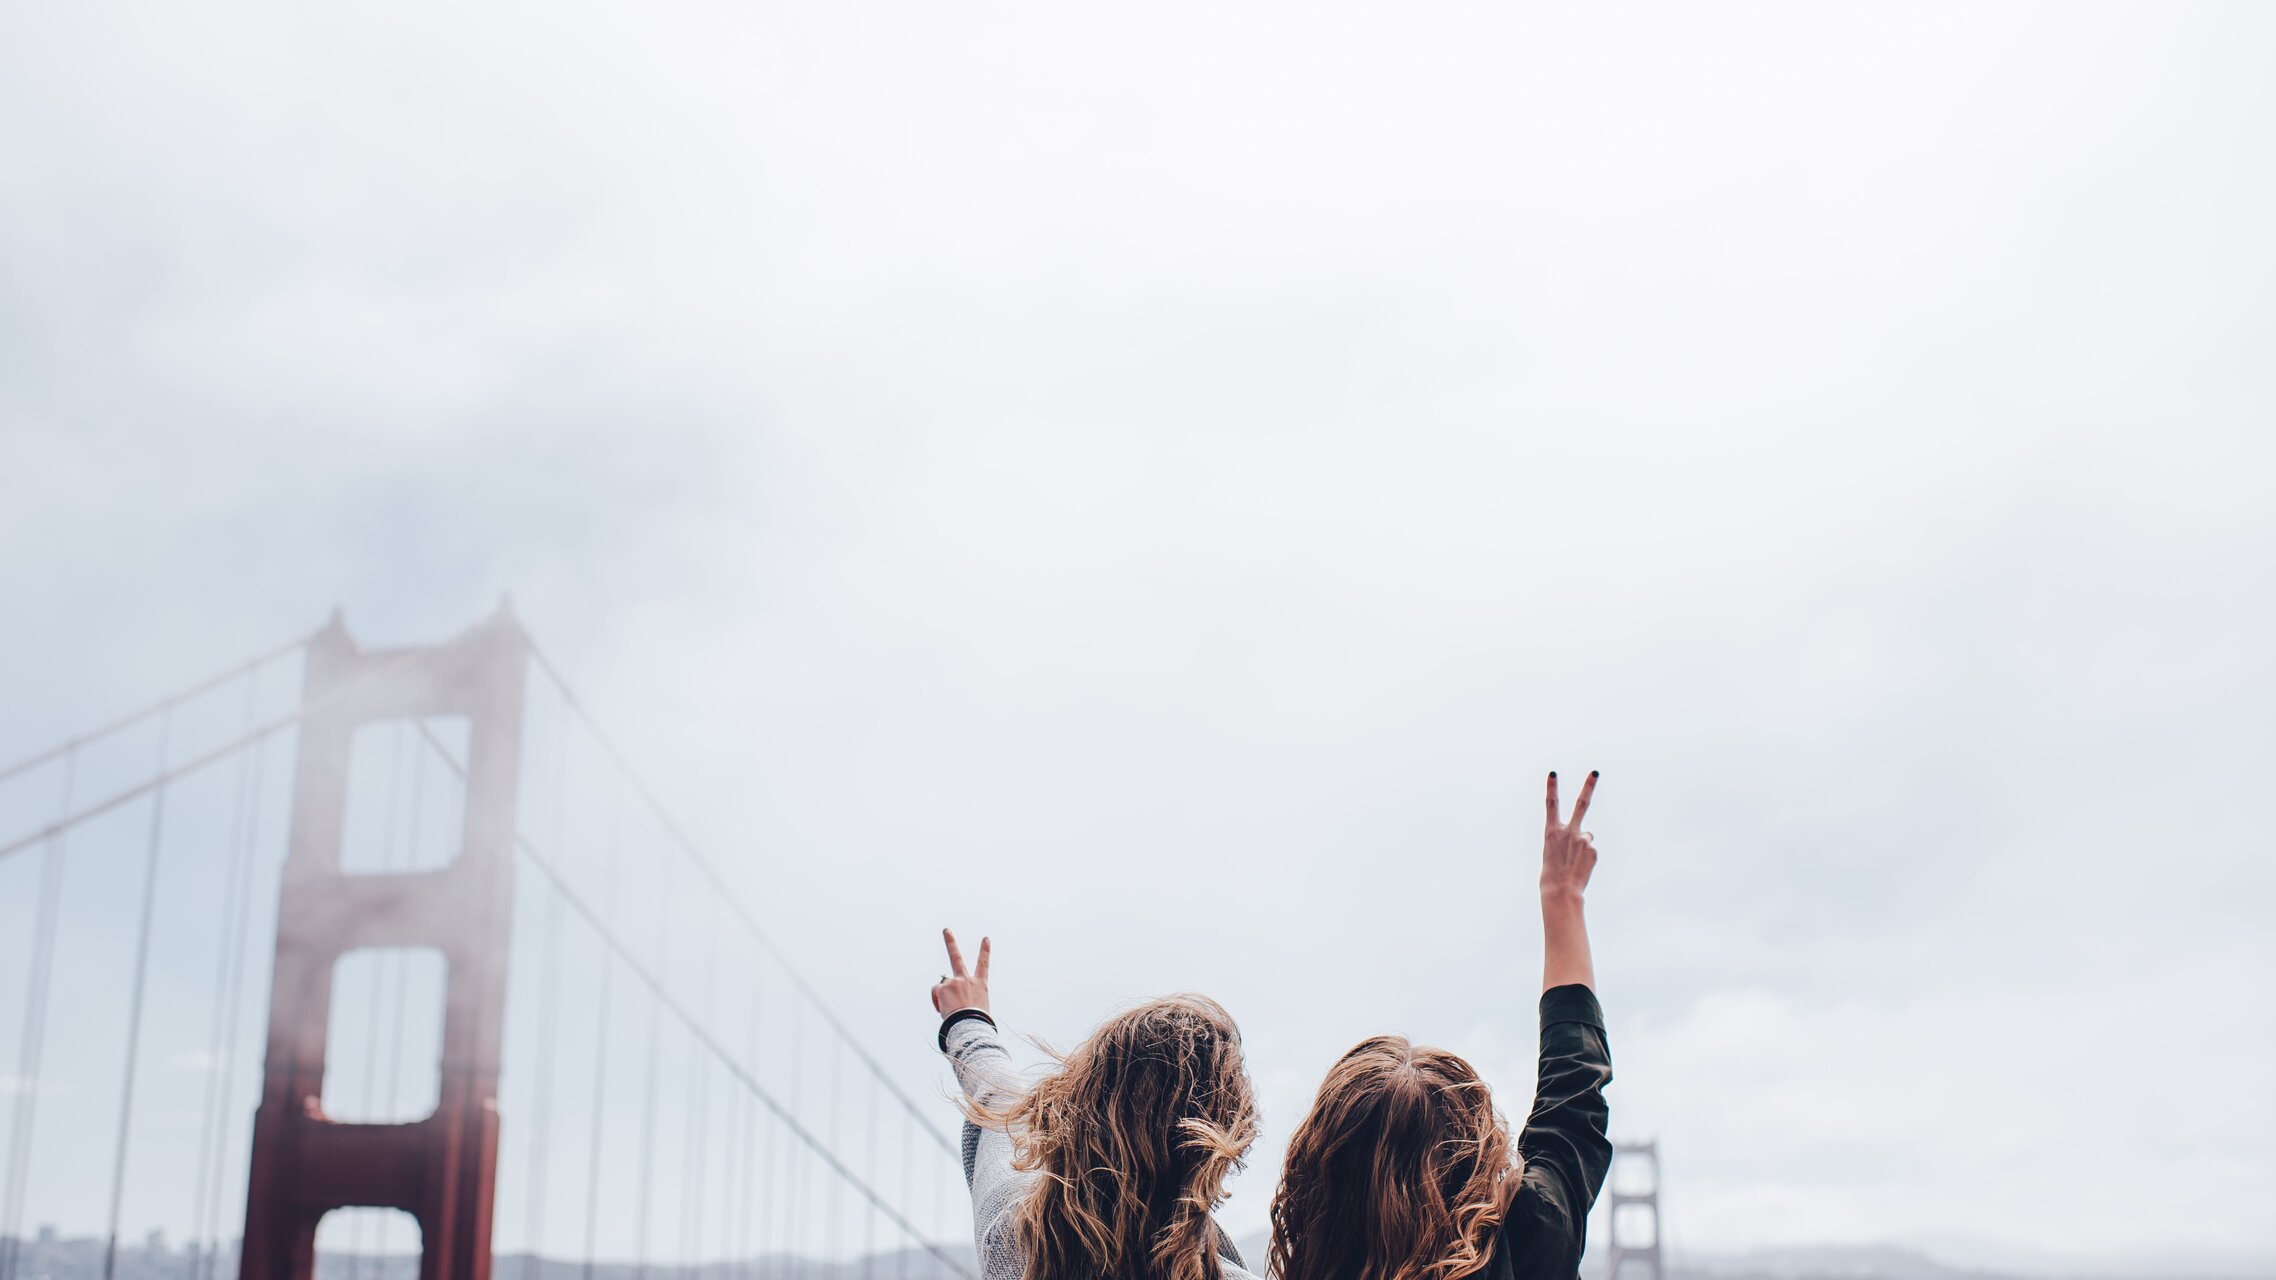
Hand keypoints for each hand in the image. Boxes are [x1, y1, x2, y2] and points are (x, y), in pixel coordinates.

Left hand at [928, 927, 990, 1017]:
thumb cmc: (976, 1022)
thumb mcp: (978, 1008)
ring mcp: (954, 982)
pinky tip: (944, 1009)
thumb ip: (967, 999)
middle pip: (956, 957)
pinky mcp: (943, 987)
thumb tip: (953, 1001)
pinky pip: (936, 993)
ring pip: (942, 987)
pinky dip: (937, 1001)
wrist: (970, 1025)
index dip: (984, 951)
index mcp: (980, 985)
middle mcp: (967, 980)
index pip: (983, 964)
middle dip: (950, 942)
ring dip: (943, 998)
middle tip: (946, 929)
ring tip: (951, 1010)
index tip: (986, 939)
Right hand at [1541, 770, 1599, 901]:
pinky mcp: (1593, 849)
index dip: (1551, 788)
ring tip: (1574, 861)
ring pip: (1586, 836)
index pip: (1551, 804)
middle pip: (1581, 804)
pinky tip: (1580, 867)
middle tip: (1596, 772)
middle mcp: (1568, 831)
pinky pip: (1591, 850)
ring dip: (1582, 846)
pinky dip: (1587, 857)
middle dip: (1588, 786)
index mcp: (1551, 831)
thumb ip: (1568, 837)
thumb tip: (1588, 833)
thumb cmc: (1552, 873)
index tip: (1553, 773)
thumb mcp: (1553, 851)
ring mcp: (1582, 839)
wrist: (1560, 890)